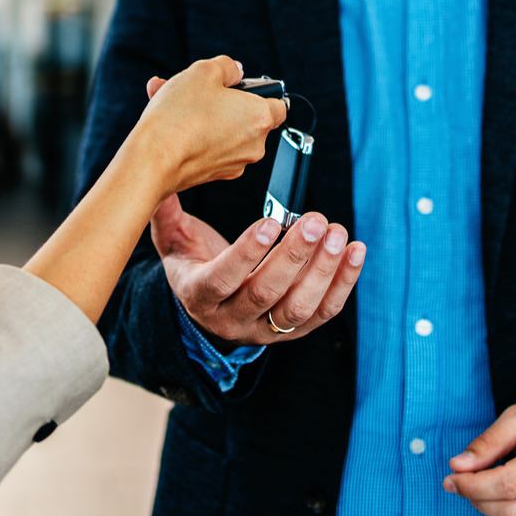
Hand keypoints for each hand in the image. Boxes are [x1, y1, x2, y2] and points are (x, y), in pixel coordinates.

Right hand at [123, 56, 284, 197]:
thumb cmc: (179, 117)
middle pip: (246, 116)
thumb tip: (235, 71)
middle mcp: (254, 145)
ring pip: (224, 131)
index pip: (279, 104)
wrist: (153, 160)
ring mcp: (234, 163)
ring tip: (173, 101)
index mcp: (260, 118)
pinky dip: (196, 133)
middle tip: (198, 89)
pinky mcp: (214, 175)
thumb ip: (227, 66)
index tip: (239, 86)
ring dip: (204, 114)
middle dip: (223, 101)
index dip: (260, 91)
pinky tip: (171, 121)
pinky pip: (210, 146)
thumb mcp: (203, 71)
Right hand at [151, 194, 364, 346]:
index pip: (222, 279)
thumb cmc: (193, 262)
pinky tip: (355, 252)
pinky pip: (322, 313)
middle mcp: (230, 320)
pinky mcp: (292, 332)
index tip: (271, 222)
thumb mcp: (173, 239)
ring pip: (297, 308)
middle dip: (294, 256)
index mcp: (198, 295)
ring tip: (337, 232)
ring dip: (322, 270)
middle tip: (315, 219)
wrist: (209, 304)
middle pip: (265, 293)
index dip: (246, 253)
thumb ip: (166, 212)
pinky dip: (342, 283)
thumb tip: (159, 183)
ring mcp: (263, 330)